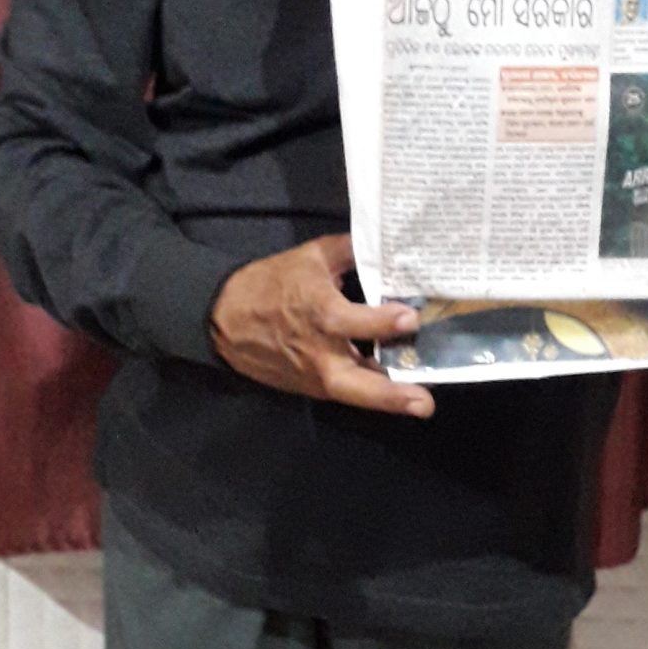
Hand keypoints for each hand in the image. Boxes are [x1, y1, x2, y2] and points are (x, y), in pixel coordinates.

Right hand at [209, 232, 434, 416]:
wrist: (222, 319)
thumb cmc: (270, 283)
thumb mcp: (310, 256)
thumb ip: (351, 251)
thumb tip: (385, 245)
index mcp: (319, 313)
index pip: (355, 322)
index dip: (384, 321)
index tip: (410, 317)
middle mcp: (319, 352)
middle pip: (357, 383)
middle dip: (391, 395)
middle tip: (424, 403)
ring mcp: (314, 376)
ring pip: (354, 394)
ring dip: (387, 400)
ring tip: (420, 404)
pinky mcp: (310, 388)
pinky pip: (345, 390)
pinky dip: (370, 389)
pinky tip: (397, 387)